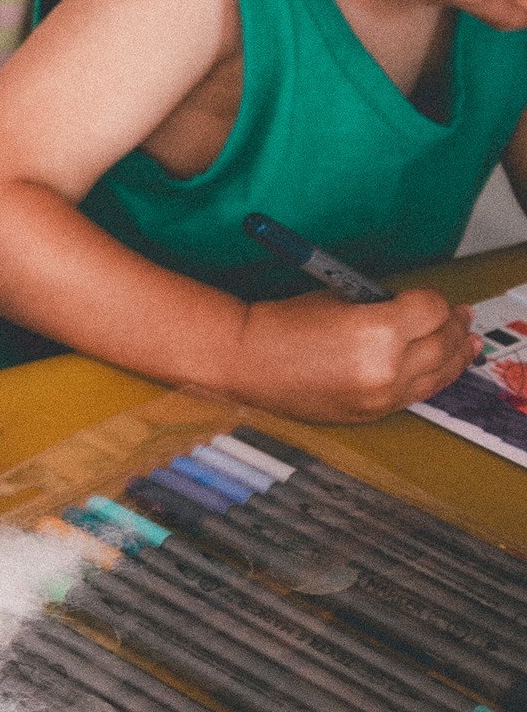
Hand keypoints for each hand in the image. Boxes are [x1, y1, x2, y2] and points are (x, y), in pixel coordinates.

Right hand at [224, 289, 476, 422]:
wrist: (245, 362)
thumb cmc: (281, 325)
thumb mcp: (337, 299)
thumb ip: (381, 307)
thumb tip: (415, 312)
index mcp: (377, 330)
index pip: (432, 310)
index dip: (435, 300)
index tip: (431, 297)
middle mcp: (386, 367)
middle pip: (443, 342)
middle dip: (454, 326)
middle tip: (462, 316)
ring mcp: (381, 397)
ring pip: (439, 375)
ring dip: (455, 356)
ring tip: (467, 343)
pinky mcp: (372, 414)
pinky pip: (416, 395)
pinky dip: (430, 379)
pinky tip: (438, 368)